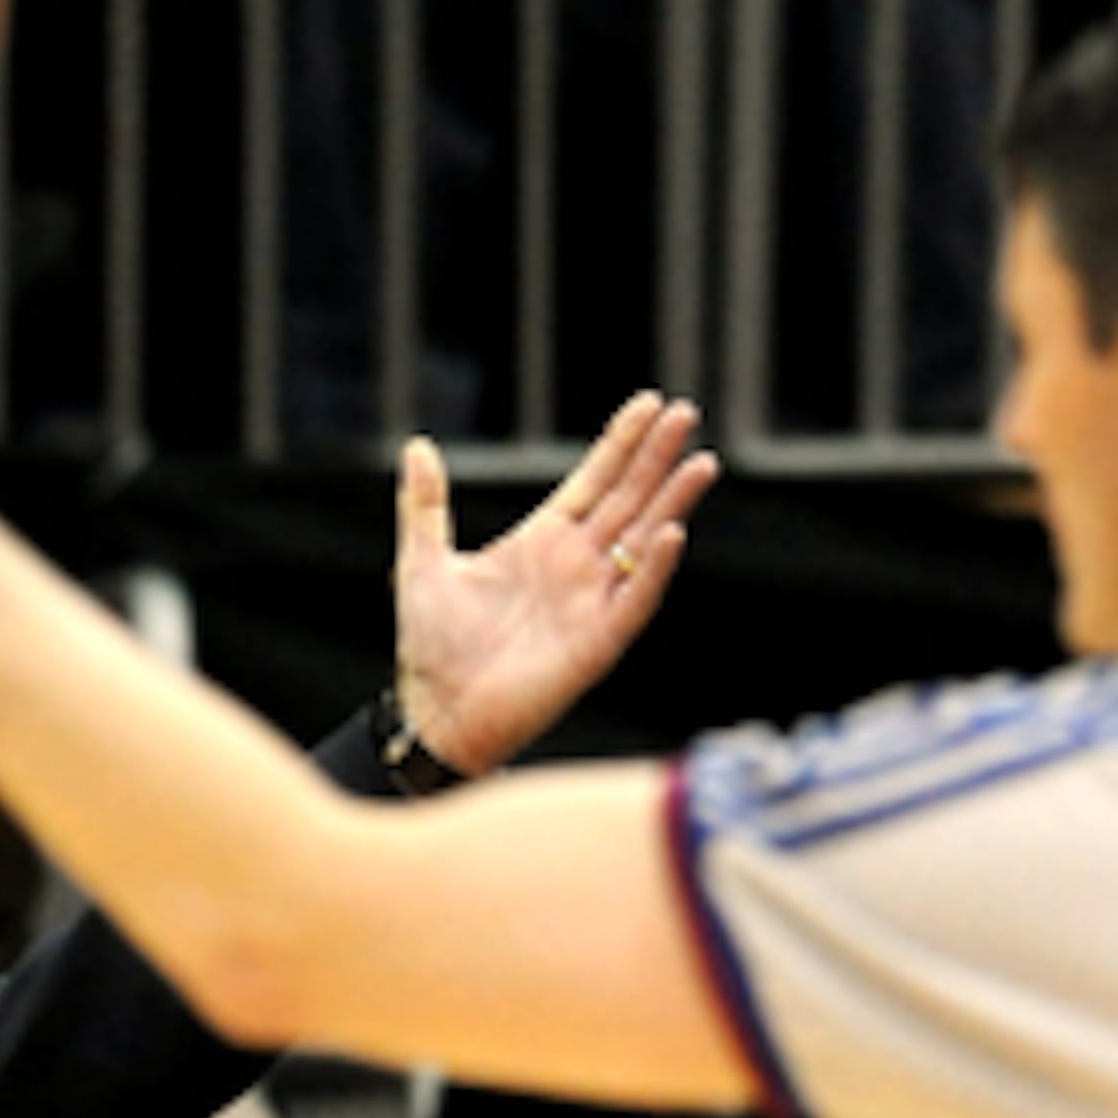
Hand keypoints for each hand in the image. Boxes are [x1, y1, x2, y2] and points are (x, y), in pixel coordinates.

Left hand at [392, 393, 715, 775]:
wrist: (435, 714)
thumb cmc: (431, 648)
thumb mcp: (422, 564)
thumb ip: (424, 506)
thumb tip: (417, 446)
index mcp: (540, 542)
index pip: (592, 481)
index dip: (620, 444)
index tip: (647, 402)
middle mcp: (574, 566)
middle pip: (626, 500)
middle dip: (655, 458)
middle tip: (685, 411)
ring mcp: (590, 602)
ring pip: (643, 542)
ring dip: (671, 502)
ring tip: (700, 463)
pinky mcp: (596, 643)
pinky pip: (634, 601)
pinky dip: (653, 569)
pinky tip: (671, 533)